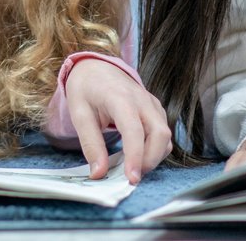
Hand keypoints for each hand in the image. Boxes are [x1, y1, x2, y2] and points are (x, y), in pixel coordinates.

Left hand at [63, 58, 171, 184]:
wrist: (96, 67)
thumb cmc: (86, 88)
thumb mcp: (79, 114)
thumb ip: (90, 144)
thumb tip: (99, 174)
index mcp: (120, 97)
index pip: (134, 130)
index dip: (136, 156)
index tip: (131, 178)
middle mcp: (142, 99)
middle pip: (160, 134)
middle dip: (150, 160)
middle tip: (131, 176)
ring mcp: (152, 103)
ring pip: (165, 136)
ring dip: (154, 156)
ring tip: (132, 167)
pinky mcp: (156, 109)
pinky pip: (163, 133)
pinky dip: (155, 149)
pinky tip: (138, 155)